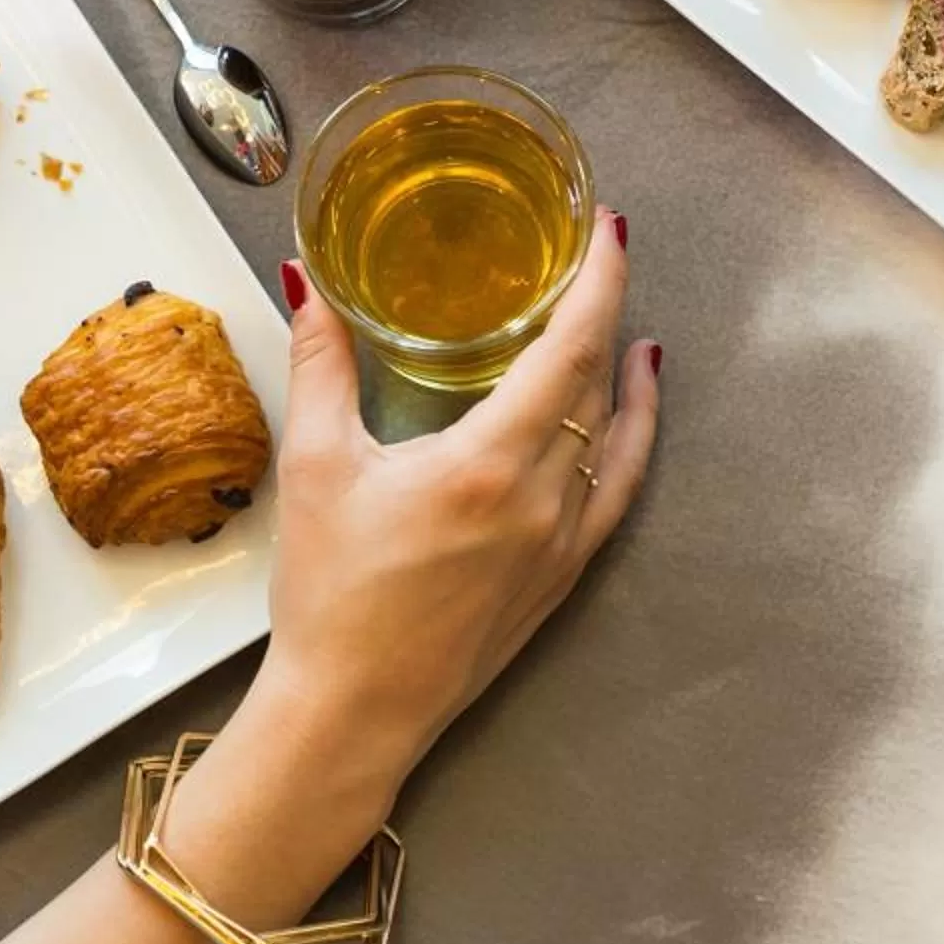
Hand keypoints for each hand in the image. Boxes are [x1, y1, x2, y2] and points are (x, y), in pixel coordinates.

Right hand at [256, 209, 660, 783]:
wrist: (353, 712)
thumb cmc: (330, 596)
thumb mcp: (316, 467)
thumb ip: (321, 364)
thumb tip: (308, 282)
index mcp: (489, 465)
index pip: (570, 351)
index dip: (600, 283)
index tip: (611, 231)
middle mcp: (543, 501)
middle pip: (598, 384)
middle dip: (604, 310)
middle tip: (598, 254)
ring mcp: (562, 543)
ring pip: (614, 436)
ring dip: (618, 370)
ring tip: (619, 320)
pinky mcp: (562, 578)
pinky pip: (619, 492)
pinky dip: (634, 439)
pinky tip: (630, 408)